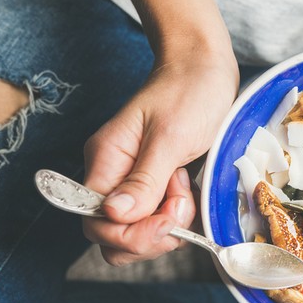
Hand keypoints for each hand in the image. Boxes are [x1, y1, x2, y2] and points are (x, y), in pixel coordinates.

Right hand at [82, 53, 237, 264]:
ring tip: (188, 190)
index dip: (132, 232)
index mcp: (106, 160)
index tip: (170, 214)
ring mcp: (135, 182)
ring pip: (138, 232)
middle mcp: (114, 176)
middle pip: (114, 235)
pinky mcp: (157, 185)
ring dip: (168, 225)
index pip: (96, 222)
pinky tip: (192, 192)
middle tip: (182, 202)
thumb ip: (144, 179)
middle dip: (152, 233)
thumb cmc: (189, 91)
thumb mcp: (169, 136)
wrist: (206, 67)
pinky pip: (158, 219)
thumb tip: (113, 215)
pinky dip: (178, 217)